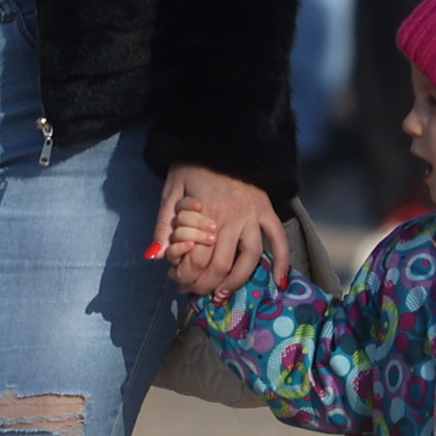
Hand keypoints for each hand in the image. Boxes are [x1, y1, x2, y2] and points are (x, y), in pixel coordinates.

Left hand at [151, 163, 286, 300]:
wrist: (220, 141)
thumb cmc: (191, 168)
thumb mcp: (170, 192)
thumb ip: (163, 225)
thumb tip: (154, 255)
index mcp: (206, 213)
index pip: (197, 258)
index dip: (184, 275)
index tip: (175, 278)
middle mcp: (232, 217)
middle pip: (221, 265)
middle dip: (205, 284)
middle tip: (193, 291)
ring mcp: (253, 215)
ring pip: (249, 258)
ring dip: (235, 281)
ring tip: (221, 293)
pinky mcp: (267, 210)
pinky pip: (279, 239)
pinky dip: (281, 261)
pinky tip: (279, 281)